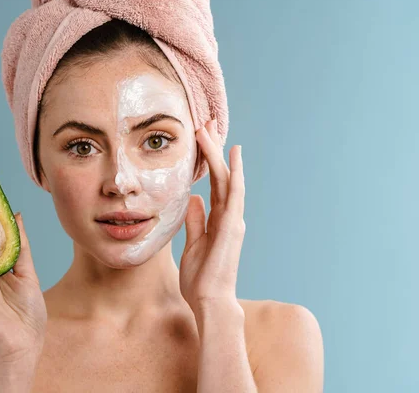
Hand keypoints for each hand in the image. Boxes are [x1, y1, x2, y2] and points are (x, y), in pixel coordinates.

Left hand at [179, 119, 245, 316]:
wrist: (209, 301)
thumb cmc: (201, 278)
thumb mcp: (192, 245)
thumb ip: (195, 222)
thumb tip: (194, 200)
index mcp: (219, 221)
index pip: (215, 185)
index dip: (210, 162)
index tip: (202, 140)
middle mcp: (229, 217)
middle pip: (222, 176)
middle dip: (214, 149)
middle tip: (207, 124)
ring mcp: (233, 220)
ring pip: (227, 179)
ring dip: (218, 154)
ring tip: (209, 130)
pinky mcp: (233, 225)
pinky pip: (233, 193)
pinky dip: (233, 172)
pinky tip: (231, 154)